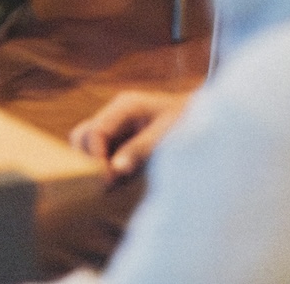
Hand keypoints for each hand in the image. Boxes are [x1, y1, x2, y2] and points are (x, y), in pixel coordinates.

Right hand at [69, 90, 189, 180]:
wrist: (206, 116)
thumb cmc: (188, 122)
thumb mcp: (167, 134)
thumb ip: (141, 150)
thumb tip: (116, 169)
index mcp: (125, 106)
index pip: (96, 131)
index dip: (96, 157)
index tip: (107, 181)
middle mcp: (115, 113)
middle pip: (83, 135)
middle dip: (89, 159)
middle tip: (107, 183)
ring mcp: (116, 125)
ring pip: (87, 144)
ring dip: (95, 163)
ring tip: (113, 183)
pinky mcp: (121, 139)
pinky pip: (102, 153)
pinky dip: (105, 167)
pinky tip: (120, 180)